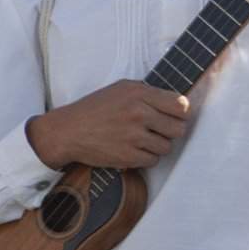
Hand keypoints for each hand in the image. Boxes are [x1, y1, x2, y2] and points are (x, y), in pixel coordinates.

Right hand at [26, 79, 189, 169]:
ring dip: (157, 146)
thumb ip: (148, 93)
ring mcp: (134, 136)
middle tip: (158, 131)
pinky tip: (132, 150)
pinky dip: (145, 158)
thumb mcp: (120, 89)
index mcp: (139, 93)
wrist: (67, 131)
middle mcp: (139, 113)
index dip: (179, 113)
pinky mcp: (128, 156)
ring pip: (167, 146)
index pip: (181, 106)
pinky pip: (153, 160)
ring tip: (141, 141)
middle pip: (179, 128)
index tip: (171, 116)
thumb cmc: (93, 109)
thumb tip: (176, 102)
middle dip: (170, 131)